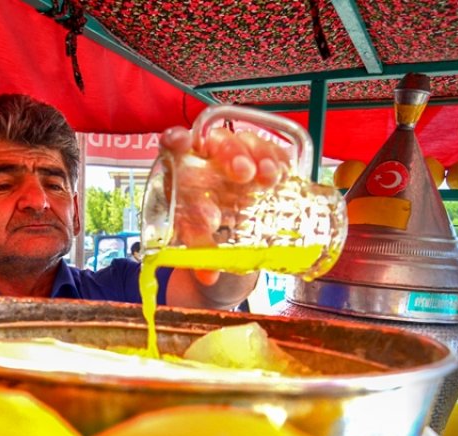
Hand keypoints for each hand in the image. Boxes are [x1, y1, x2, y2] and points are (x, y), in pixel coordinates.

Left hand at [159, 125, 289, 247]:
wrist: (226, 241)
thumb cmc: (202, 233)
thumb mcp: (196, 243)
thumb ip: (198, 255)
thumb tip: (208, 274)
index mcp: (182, 168)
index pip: (174, 143)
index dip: (177, 138)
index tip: (182, 143)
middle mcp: (210, 156)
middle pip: (218, 139)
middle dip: (231, 151)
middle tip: (243, 171)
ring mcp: (238, 157)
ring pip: (247, 142)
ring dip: (260, 154)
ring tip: (268, 176)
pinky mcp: (262, 163)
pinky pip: (272, 153)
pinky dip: (278, 160)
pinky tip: (282, 173)